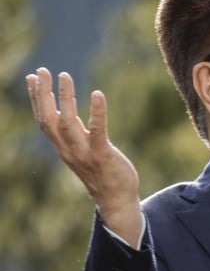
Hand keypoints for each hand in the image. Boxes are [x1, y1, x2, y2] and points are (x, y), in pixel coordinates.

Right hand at [26, 67, 142, 245]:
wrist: (115, 200)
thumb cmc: (101, 172)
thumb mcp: (82, 149)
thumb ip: (74, 132)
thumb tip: (67, 112)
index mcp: (62, 146)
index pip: (43, 119)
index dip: (36, 99)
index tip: (32, 77)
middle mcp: (67, 149)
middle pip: (48, 118)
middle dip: (42, 94)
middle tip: (42, 71)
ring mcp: (83, 153)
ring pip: (67, 122)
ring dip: (64, 98)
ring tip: (64, 76)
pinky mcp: (102, 155)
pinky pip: (97, 131)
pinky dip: (96, 112)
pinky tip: (97, 94)